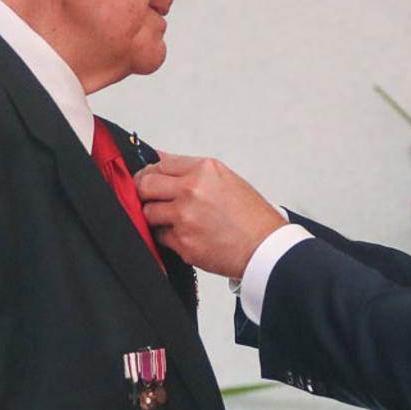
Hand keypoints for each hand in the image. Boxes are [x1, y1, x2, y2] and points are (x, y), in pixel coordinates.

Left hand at [135, 152, 288, 278]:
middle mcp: (191, 190)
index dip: (151, 172)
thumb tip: (163, 161)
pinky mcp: (182, 242)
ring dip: (157, 216)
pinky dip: (169, 237)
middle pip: (144, 184)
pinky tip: (188, 235)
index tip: (149, 178)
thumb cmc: (253, 217)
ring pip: (148, 212)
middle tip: (151, 197)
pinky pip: (159, 237)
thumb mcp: (227, 180)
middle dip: (144, 191)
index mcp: (204, 170)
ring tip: (176, 220)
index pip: (159, 163)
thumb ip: (193, 171)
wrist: (266, 248)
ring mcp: (184, 217)